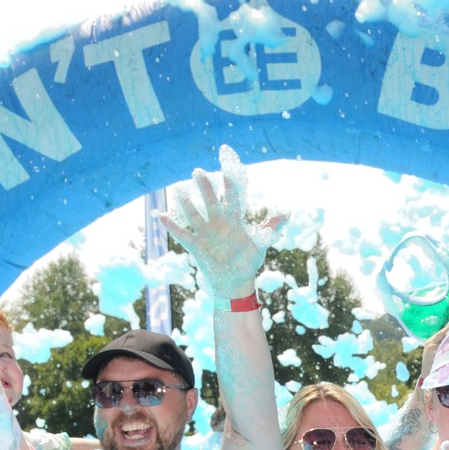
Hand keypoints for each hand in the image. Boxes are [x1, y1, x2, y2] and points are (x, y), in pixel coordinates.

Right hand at [157, 144, 285, 301]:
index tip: (227, 168)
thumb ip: (270, 226)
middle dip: (205, 188)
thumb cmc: (248, 260)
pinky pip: (183, 235)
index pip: (232, 198)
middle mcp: (218, 223)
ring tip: (178, 190)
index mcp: (234, 220)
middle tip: (198, 172)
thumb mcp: (260, 242)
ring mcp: (205, 233)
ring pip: (194, 215)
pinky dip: (172, 227)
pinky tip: (161, 216)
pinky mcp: (197, 246)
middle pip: (210, 202)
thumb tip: (287, 211)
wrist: (235, 281)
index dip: (229, 184)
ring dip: (186, 204)